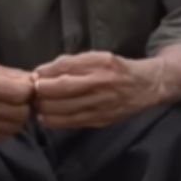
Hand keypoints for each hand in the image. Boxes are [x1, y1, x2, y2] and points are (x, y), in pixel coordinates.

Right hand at [0, 61, 34, 142]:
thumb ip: (14, 75)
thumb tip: (38, 83)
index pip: (23, 93)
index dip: (29, 90)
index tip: (26, 87)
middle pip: (21, 113)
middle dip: (25, 106)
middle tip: (20, 100)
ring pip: (14, 127)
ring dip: (17, 118)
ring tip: (9, 108)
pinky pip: (2, 136)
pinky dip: (6, 127)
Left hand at [33, 52, 154, 128]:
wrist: (146, 87)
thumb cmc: (117, 69)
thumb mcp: (97, 57)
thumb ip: (70, 63)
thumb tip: (41, 72)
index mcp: (99, 65)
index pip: (62, 72)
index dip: (42, 78)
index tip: (34, 79)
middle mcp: (100, 85)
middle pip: (58, 93)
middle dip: (40, 94)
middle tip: (34, 93)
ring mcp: (100, 105)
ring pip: (60, 112)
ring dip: (44, 109)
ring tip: (40, 104)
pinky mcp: (100, 121)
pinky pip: (70, 124)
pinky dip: (54, 121)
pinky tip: (49, 116)